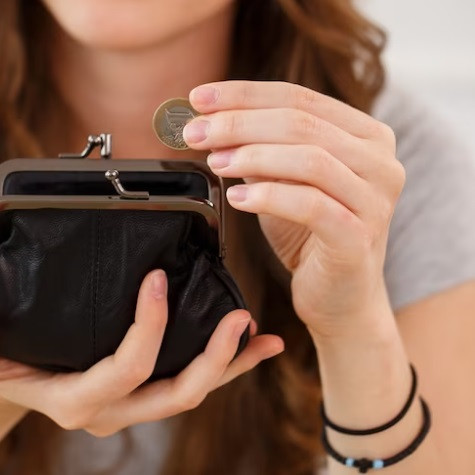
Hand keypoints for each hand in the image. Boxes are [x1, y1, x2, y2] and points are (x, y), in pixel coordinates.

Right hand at [0, 269, 282, 435]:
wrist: (1, 381)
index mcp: (74, 400)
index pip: (125, 369)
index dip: (149, 328)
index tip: (157, 278)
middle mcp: (108, 411)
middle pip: (174, 395)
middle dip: (212, 360)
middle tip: (238, 317)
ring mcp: (127, 405)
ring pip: (189, 393)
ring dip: (227, 365)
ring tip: (260, 335)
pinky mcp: (139, 391)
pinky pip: (187, 382)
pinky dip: (223, 367)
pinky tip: (253, 347)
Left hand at [184, 81, 403, 338]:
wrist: (341, 298)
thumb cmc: (310, 235)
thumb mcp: (284, 180)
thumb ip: (260, 147)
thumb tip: (208, 120)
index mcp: (366, 135)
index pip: (300, 98)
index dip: (244, 94)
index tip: (199, 98)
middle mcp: (380, 162)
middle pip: (301, 123)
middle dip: (239, 123)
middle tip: (195, 132)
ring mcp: (375, 200)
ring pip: (309, 158)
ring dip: (252, 156)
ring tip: (215, 162)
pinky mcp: (358, 237)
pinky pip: (310, 205)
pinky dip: (268, 196)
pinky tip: (237, 199)